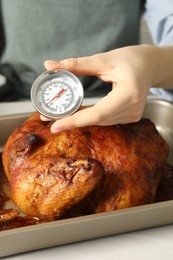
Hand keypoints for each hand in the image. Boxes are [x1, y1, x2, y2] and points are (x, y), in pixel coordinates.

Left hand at [41, 44, 158, 132]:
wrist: (150, 65)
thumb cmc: (131, 59)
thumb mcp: (104, 59)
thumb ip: (76, 64)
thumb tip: (50, 64)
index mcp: (128, 94)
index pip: (97, 114)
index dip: (75, 121)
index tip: (55, 126)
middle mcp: (132, 109)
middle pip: (97, 120)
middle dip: (72, 121)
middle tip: (48, 118)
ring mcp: (132, 115)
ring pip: (100, 122)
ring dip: (79, 119)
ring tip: (58, 116)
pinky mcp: (130, 116)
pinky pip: (105, 119)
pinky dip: (90, 117)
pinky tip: (76, 113)